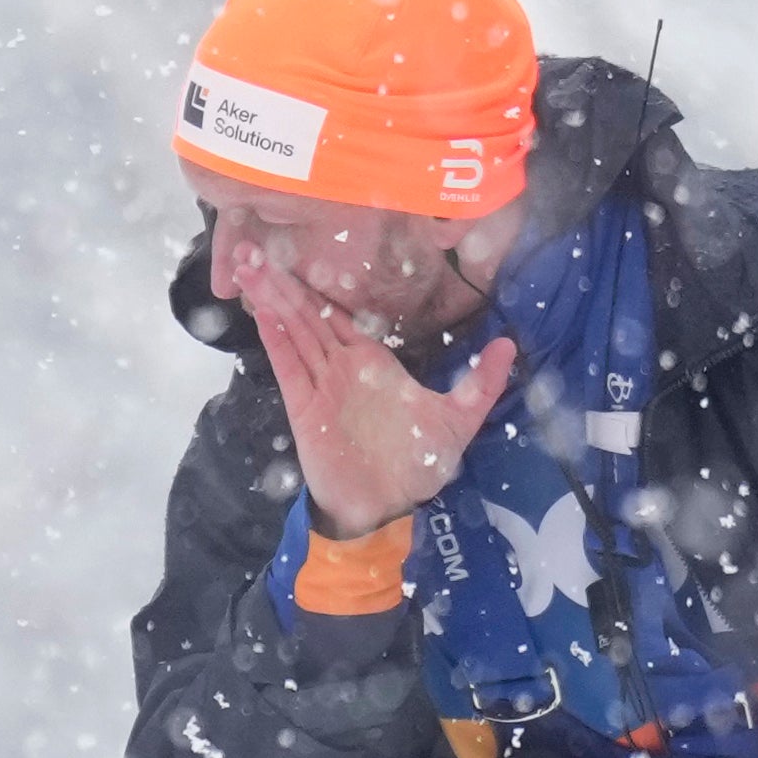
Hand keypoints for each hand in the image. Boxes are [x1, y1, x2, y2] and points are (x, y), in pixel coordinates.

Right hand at [213, 231, 511, 534]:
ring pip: (293, 333)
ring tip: (249, 268)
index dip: (315, 288)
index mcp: (372, 363)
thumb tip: (509, 344)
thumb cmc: (418, 466)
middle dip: (281, 283)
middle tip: (252, 249)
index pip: (337, 317)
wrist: (388, 507)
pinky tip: (264, 314)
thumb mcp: (460, 418)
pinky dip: (276, 341)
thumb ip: (482, 382)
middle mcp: (341, 369)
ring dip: (272, 301)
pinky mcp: (305, 409)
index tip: (293, 258)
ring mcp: (321, 387)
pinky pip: (289, 368)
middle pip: (306, 316)